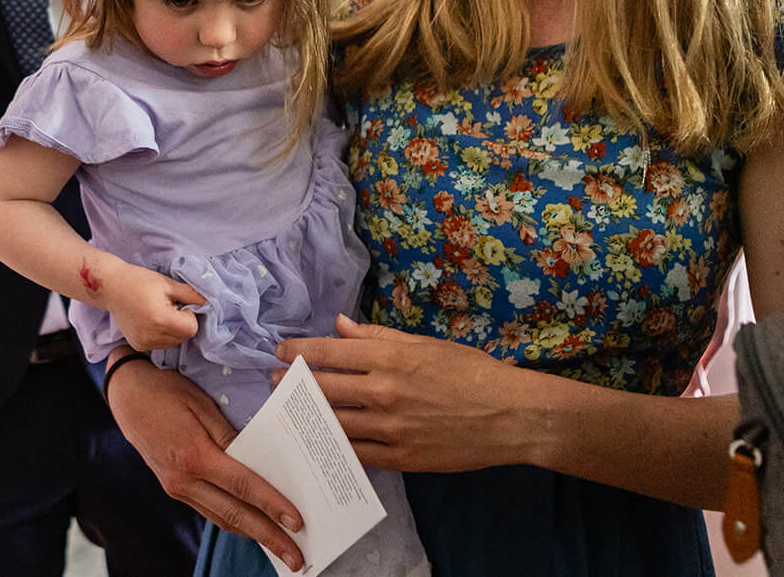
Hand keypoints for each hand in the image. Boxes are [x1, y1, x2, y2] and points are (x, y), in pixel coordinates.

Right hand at [105, 264, 203, 351]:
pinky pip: (160, 344)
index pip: (191, 329)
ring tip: (159, 312)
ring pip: (173, 343)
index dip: (190, 315)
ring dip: (173, 330)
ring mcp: (144, 344)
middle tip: (169, 306)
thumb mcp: (167, 284)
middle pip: (183, 338)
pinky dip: (162, 335)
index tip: (179, 303)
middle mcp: (152, 337)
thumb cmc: (139, 281)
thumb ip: (191, 295)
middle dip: (183, 323)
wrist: (111, 287)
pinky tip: (151, 320)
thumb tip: (209, 302)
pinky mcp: (138, 346)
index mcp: (160, 320)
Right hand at [105, 352, 306, 571]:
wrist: (126, 396)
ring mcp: (177, 488)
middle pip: (235, 515)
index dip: (272, 506)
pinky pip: (209, 511)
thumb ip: (230, 435)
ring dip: (253, 535)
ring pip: (222, 519)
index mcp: (195, 456)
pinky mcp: (174, 488)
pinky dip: (233, 522)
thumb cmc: (166, 392)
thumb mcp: (202, 405)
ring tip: (281, 547)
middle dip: (269, 538)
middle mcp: (184, 480)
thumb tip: (258, 460)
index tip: (297, 523)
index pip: (243, 486)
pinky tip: (251, 526)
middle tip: (297, 558)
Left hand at [275, 314, 532, 471]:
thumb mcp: (425, 345)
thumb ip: (378, 337)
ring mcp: (390, 428)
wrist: (510, 416)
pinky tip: (321, 440)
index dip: (297, 352)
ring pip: (333, 423)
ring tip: (289, 412)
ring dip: (306, 417)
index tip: (279, 352)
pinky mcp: (401, 458)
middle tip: (273, 382)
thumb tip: (339, 326)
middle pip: (322, 388)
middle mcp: (384, 392)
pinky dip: (335, 446)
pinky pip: (356, 453)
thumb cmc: (471, 373)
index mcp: (390, 358)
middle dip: (291, 384)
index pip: (328, 353)